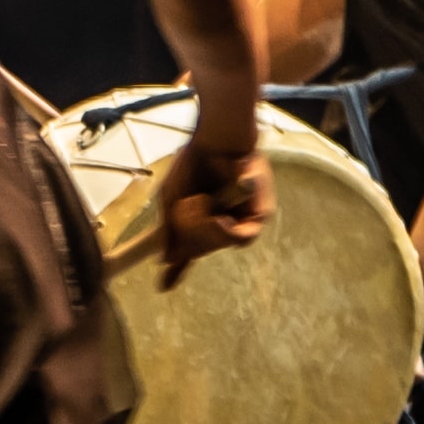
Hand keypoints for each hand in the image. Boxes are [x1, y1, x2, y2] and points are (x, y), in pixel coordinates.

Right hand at [146, 140, 271, 280]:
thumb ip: (170, 230)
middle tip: (182, 219)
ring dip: (205, 234)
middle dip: (188, 239)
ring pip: (220, 245)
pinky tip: (217, 218)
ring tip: (198, 208)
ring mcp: (240, 217)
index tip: (164, 285)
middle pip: (203, 248)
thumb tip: (167, 259)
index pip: (190, 245)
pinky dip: (224, 233)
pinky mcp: (260, 215)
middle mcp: (221, 218)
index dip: (178, 267)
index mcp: (200, 214)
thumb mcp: (171, 198)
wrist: (217, 138)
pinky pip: (240, 238)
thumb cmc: (194, 162)